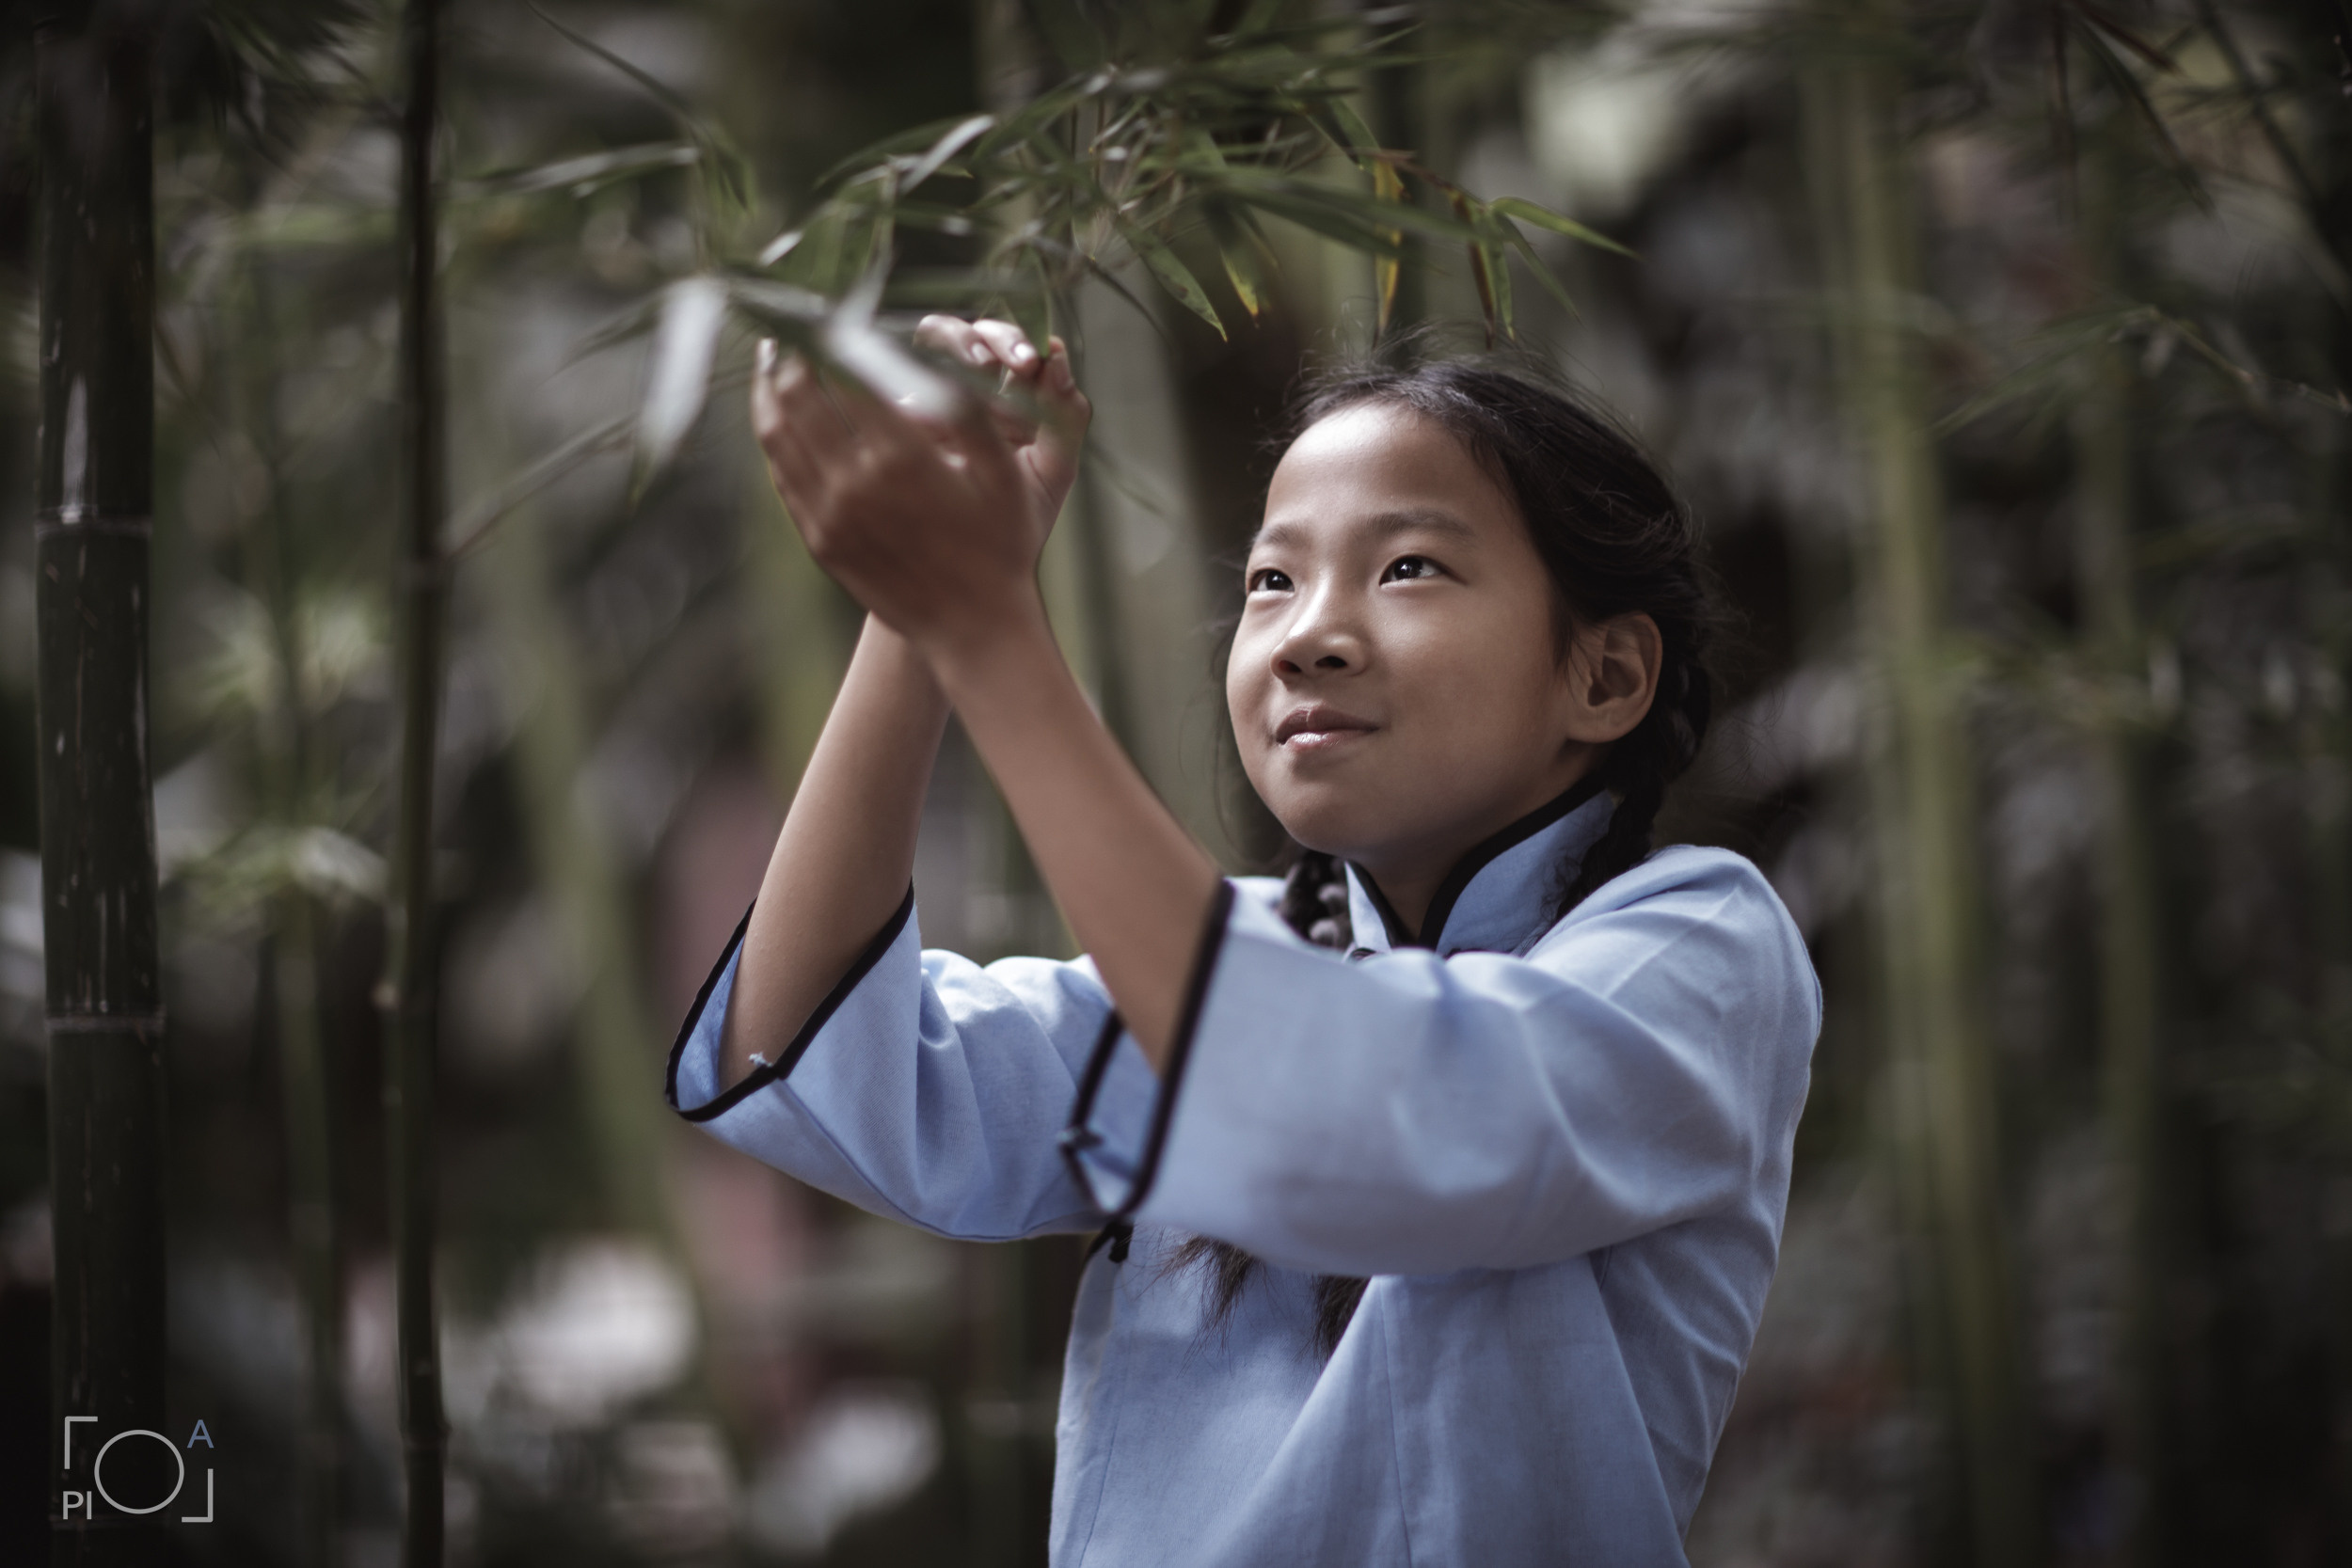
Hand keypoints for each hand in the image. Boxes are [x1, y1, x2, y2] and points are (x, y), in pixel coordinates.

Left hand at [751, 326, 1078, 655]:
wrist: (973, 627)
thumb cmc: (1001, 543)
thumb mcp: (1004, 470)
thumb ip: (967, 403)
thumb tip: (933, 342)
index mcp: (902, 457)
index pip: (844, 369)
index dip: (830, 327)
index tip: (825, 300)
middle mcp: (854, 484)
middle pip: (798, 393)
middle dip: (790, 348)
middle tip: (790, 316)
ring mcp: (828, 514)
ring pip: (776, 432)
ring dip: (768, 386)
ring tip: (773, 355)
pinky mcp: (817, 539)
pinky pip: (781, 473)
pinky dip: (773, 434)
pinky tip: (780, 414)